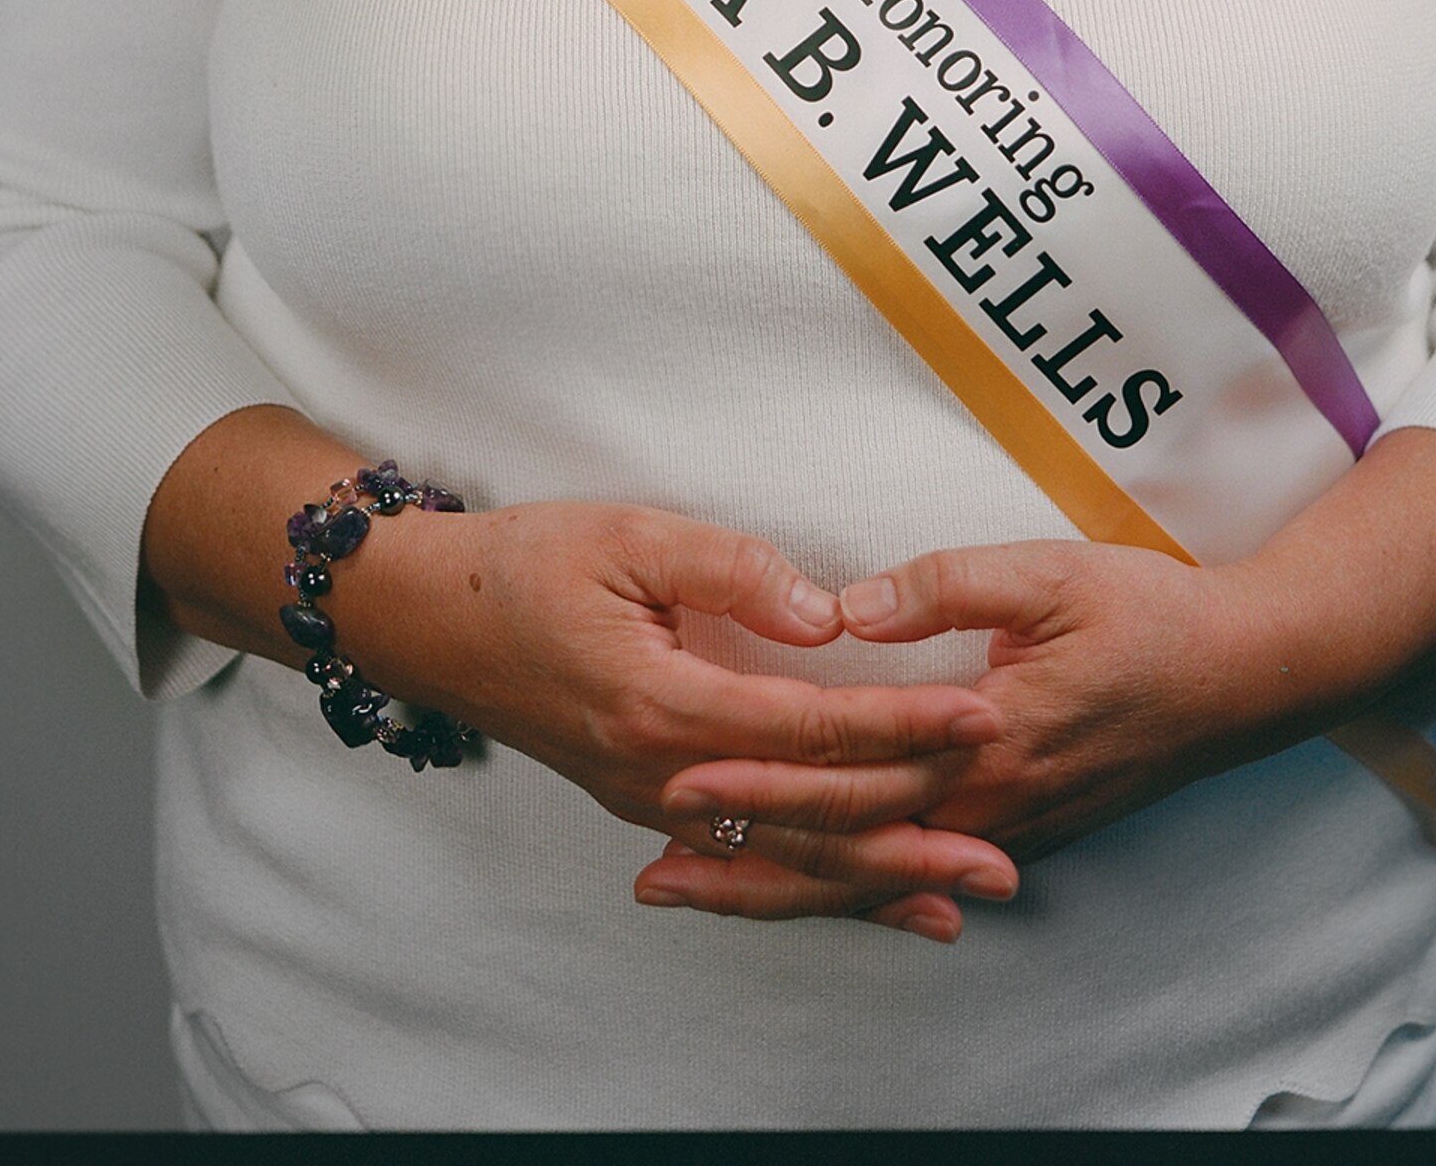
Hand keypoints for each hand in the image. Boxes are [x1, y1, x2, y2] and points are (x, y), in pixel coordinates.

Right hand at [336, 497, 1019, 933]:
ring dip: (880, 880)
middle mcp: (663, 776)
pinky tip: (876, 900)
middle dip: (916, 831)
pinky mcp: (648, 804)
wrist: (430, 620)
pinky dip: (820, 885)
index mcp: (666, 705)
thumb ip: (733, 570)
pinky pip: (750, 858)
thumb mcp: (631, 535)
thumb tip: (825, 615)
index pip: (812, 731)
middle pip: (812, 818)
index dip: (902, 725)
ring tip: (966, 896)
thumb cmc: (527, 564)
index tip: (980, 718)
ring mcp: (652, 803)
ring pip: (786, 857)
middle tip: (1005, 846)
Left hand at [644, 540, 1246, 933]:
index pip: (852, 777)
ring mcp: (1010, 829)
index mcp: (986, 742)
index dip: (764, 781)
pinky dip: (849, 888)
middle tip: (654, 874)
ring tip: (698, 893)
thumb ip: (943, 586)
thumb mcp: (1048, 572)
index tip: (683, 778)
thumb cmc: (1153, 611)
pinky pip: (916, 871)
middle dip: (747, 863)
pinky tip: (805, 890)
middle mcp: (991, 807)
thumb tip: (845, 609)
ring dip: (785, 887)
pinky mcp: (1024, 827)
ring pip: (877, 876)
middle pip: (848, 853)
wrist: (1250, 674)